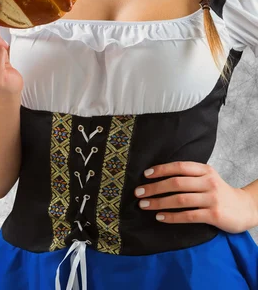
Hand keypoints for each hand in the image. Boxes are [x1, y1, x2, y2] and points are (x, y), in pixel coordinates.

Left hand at [134, 161, 257, 232]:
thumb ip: (188, 176)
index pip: (180, 167)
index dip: (161, 169)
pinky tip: (160, 217)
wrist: (245, 208)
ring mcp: (212, 198)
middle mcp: (209, 182)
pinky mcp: (214, 214)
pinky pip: (188, 215)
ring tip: (144, 205)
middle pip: (176, 183)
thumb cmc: (218, 193)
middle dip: (154, 188)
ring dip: (159, 202)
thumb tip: (157, 177)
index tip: (145, 174)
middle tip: (138, 193)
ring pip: (180, 199)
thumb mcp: (207, 178)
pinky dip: (171, 216)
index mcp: (205, 170)